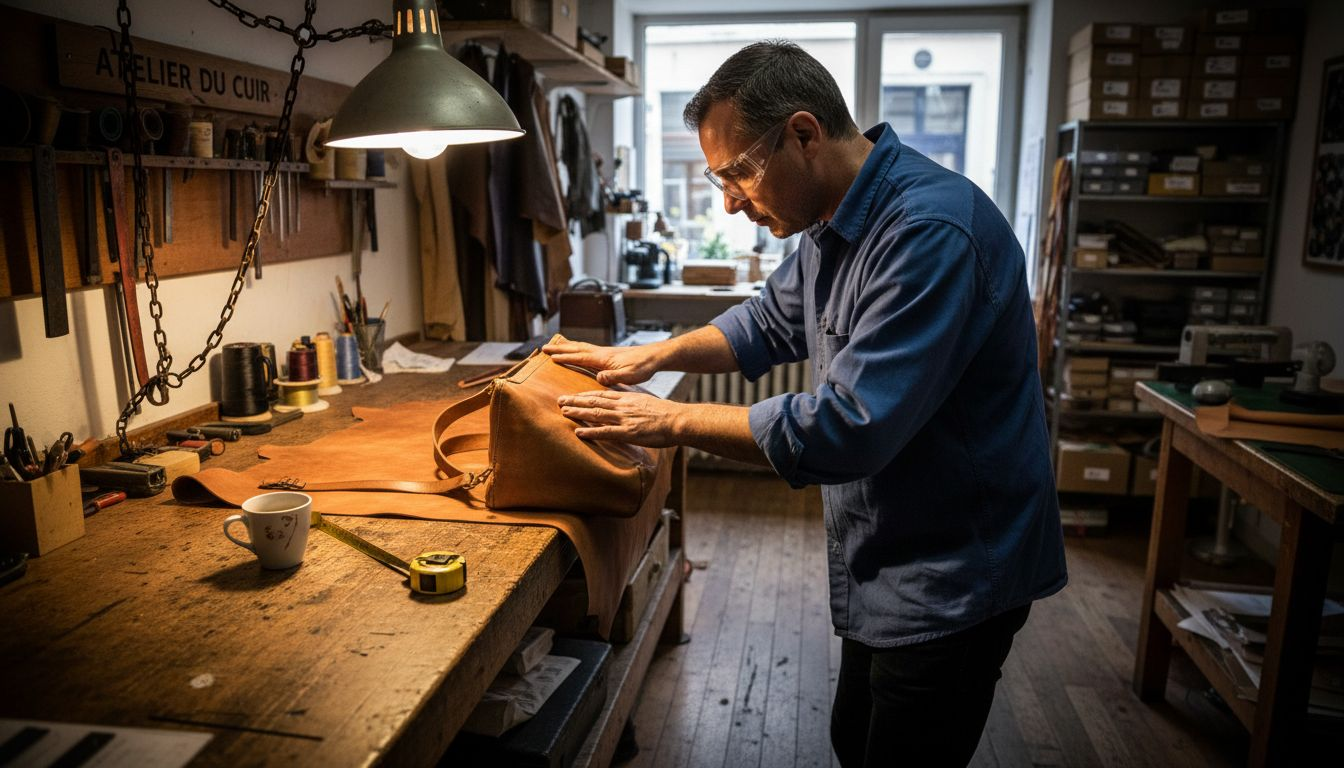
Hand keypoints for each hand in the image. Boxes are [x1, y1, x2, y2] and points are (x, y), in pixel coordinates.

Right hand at [543, 339, 660, 384]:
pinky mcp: (610, 354)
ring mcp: (605, 352)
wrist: (654, 357)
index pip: (580, 357)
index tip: (549, 356)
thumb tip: (598, 377)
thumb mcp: (630, 376)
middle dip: (560, 348)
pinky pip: (588, 350)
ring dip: (567, 347)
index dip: (564, 357)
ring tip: (556, 346)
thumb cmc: (643, 367)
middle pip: (577, 348)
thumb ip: (614, 377)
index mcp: (603, 359)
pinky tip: (578, 352)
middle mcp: (602, 353)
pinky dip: (578, 349)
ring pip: (582, 347)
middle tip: (544, 347)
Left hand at [559, 390, 685, 447]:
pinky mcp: (628, 433)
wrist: (677, 419)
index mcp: (627, 398)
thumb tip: (626, 406)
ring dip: (578, 413)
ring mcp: (624, 419)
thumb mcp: (646, 403)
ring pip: (596, 413)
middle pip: (594, 401)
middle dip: (575, 401)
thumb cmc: (666, 414)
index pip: (601, 394)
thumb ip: (633, 404)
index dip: (584, 395)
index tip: (573, 395)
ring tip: (563, 412)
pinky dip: (590, 431)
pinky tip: (579, 432)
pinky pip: (605, 432)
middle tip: (560, 401)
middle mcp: (622, 406)